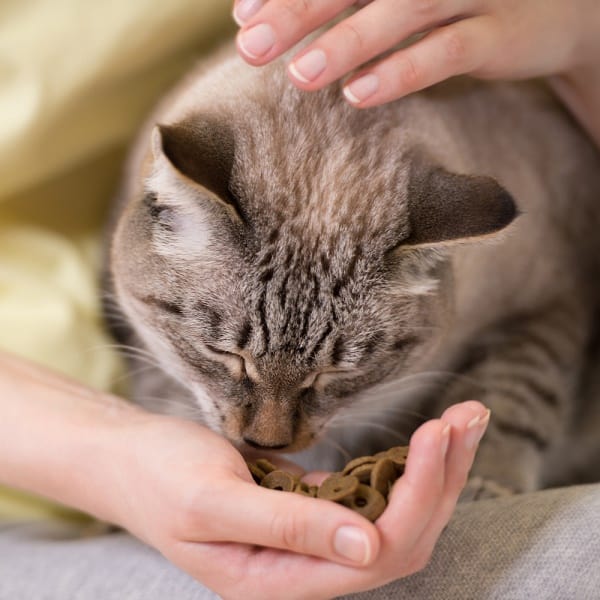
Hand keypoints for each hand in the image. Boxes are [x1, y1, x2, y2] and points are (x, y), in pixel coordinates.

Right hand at [108, 401, 488, 599]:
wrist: (131, 458)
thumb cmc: (160, 476)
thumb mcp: (212, 500)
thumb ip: (287, 529)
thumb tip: (367, 550)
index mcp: (278, 582)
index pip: (375, 554)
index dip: (416, 496)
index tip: (435, 434)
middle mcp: (304, 568)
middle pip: (399, 536)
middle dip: (440, 477)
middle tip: (468, 416)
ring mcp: (312, 538)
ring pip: (395, 514)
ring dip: (434, 469)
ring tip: (464, 418)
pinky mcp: (312, 506)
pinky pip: (373, 494)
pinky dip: (405, 464)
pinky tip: (425, 438)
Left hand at [232, 0, 599, 107]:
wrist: (564, 6)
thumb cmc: (464, 1)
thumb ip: (353, 3)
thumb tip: (270, 21)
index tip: (243, 15)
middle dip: (302, 9)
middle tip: (251, 45)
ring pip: (406, 8)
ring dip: (349, 41)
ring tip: (299, 76)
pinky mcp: (506, 31)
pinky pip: (451, 49)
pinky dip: (405, 71)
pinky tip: (360, 93)